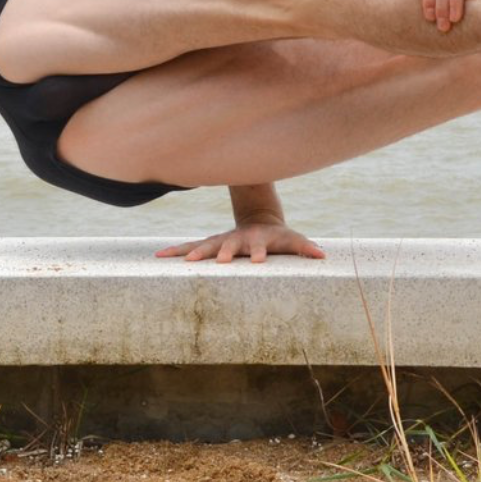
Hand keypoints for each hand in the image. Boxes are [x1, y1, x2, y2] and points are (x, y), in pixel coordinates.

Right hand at [155, 223, 326, 263]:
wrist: (258, 220)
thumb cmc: (278, 237)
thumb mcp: (293, 240)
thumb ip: (306, 247)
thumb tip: (323, 256)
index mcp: (257, 241)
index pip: (259, 248)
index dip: (259, 253)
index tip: (259, 261)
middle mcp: (236, 240)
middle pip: (228, 247)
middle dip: (223, 253)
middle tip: (219, 262)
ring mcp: (220, 241)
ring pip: (204, 246)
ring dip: (192, 253)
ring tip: (179, 261)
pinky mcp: (209, 244)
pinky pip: (189, 247)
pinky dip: (174, 251)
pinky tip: (157, 255)